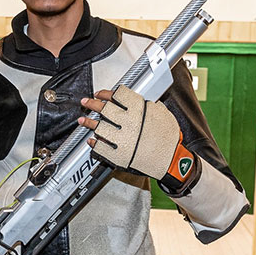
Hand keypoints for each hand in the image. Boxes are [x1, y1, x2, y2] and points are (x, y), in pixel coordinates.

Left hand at [79, 86, 198, 192]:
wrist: (172, 161)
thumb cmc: (169, 139)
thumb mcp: (162, 114)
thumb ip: (147, 106)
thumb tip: (136, 101)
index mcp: (140, 110)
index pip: (117, 95)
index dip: (105, 93)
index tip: (99, 94)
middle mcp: (130, 122)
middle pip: (104, 109)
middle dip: (92, 104)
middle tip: (86, 103)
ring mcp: (123, 139)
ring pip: (99, 127)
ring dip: (89, 123)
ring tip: (83, 120)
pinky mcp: (119, 155)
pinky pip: (100, 147)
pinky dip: (94, 143)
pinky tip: (91, 140)